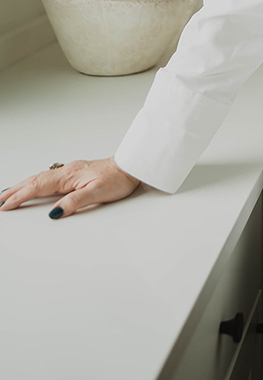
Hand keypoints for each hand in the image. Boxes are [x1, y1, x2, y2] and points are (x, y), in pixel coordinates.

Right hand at [0, 157, 140, 218]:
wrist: (131, 166)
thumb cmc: (118, 178)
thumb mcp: (98, 193)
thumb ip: (76, 202)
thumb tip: (55, 212)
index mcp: (69, 175)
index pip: (38, 186)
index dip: (21, 196)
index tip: (5, 204)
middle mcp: (67, 171)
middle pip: (35, 180)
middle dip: (16, 190)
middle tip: (0, 200)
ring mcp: (70, 171)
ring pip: (41, 178)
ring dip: (24, 185)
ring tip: (10, 193)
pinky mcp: (75, 173)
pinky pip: (49, 177)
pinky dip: (36, 182)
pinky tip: (35, 185)